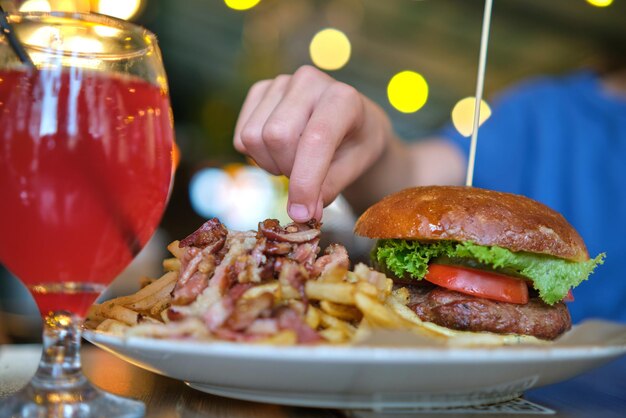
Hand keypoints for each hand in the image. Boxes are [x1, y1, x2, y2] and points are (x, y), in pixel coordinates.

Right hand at [234, 65, 390, 221]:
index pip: (316, 139)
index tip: (303, 214)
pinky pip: (241, 136)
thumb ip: (329, 188)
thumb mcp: (354, 168)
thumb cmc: (355, 144)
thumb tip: (302, 213)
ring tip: (295, 163)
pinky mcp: (259, 91)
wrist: (351, 121)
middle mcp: (309, 81)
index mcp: (343, 97)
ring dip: (272, 164)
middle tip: (307, 180)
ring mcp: (280, 83)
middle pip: (276, 136)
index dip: (305, 181)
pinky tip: (281, 152)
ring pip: (253, 137)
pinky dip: (257, 156)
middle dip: (288, 171)